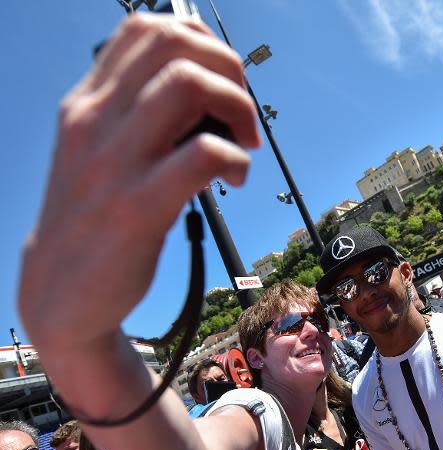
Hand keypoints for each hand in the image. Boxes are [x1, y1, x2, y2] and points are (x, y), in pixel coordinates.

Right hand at [19, 14, 259, 349]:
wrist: (60, 291)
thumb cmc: (96, 216)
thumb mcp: (101, 150)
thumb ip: (138, 113)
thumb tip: (208, 89)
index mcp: (88, 103)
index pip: (147, 28)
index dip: (202, 43)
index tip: (222, 83)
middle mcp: (95, 121)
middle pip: (175, 45)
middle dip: (230, 70)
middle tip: (242, 115)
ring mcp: (114, 163)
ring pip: (188, 85)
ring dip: (238, 108)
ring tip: (245, 144)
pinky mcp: (137, 208)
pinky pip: (203, 155)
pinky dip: (236, 159)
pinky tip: (234, 179)